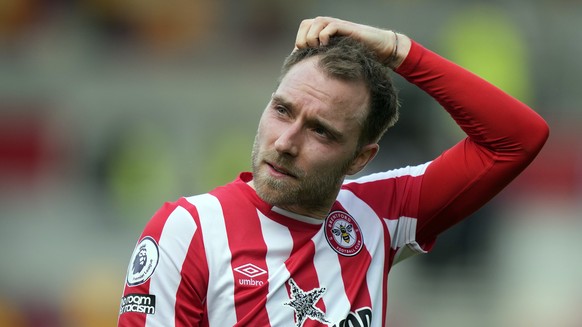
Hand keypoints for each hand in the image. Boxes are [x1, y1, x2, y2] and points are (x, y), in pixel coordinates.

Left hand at [294, 16, 409, 67]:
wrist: (381, 51)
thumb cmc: (359, 59)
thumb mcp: (336, 61)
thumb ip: (322, 62)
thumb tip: (305, 74)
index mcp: (323, 32)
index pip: (302, 30)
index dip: (299, 42)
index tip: (302, 58)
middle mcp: (328, 26)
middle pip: (306, 24)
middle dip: (304, 39)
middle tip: (309, 53)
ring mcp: (337, 26)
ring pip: (316, 22)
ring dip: (313, 37)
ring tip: (318, 50)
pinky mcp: (347, 28)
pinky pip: (330, 26)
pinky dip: (325, 36)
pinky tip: (328, 47)